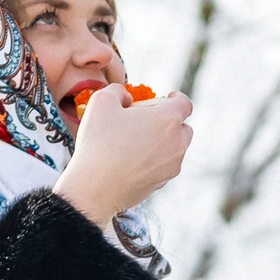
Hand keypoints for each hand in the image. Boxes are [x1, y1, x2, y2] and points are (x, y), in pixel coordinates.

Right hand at [55, 84, 193, 224]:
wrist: (95, 188)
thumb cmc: (99, 143)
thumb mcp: (101, 101)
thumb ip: (118, 91)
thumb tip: (127, 98)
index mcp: (168, 119)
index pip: (184, 103)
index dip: (175, 98)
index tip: (166, 99)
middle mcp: (177, 143)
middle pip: (183, 127)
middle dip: (168, 121)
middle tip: (144, 121)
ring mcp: (172, 165)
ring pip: (175, 147)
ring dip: (162, 141)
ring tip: (135, 142)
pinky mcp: (163, 182)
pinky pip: (164, 165)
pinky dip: (154, 160)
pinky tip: (131, 160)